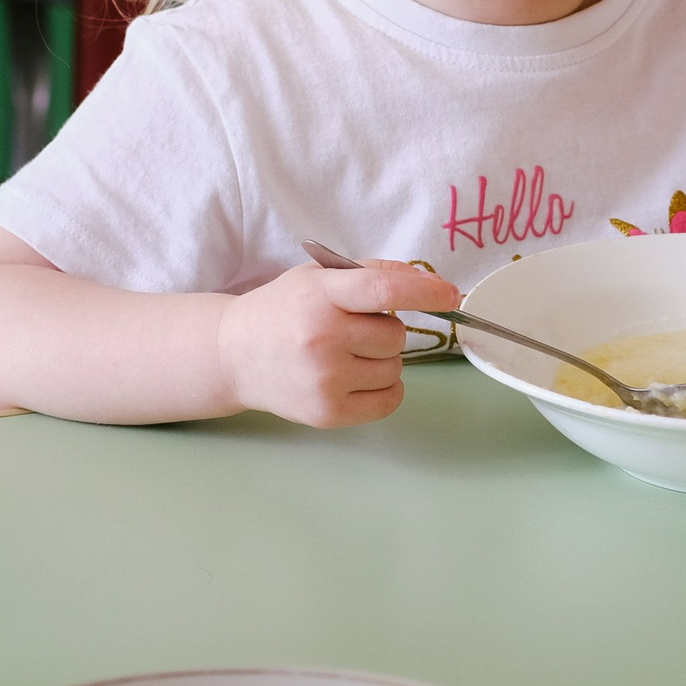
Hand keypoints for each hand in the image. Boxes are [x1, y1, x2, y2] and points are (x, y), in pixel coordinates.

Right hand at [217, 260, 461, 426]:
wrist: (234, 355)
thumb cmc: (284, 310)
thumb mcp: (319, 278)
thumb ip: (373, 273)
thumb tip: (430, 282)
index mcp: (320, 296)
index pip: (384, 290)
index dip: (425, 292)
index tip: (451, 296)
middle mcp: (322, 338)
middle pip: (395, 334)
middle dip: (383, 330)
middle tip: (350, 329)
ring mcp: (325, 380)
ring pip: (396, 367)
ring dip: (382, 359)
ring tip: (344, 354)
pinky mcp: (328, 412)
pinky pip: (390, 400)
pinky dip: (385, 388)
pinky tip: (356, 377)